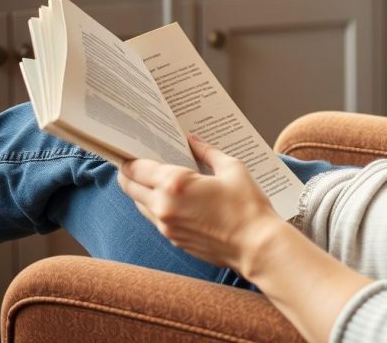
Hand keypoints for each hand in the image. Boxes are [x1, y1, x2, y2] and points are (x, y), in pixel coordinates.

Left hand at [117, 135, 281, 274]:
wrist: (257, 246)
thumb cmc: (248, 206)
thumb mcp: (232, 169)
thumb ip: (208, 152)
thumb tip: (193, 140)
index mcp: (175, 184)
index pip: (135, 168)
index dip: (130, 157)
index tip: (134, 149)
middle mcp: (163, 206)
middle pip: (129, 186)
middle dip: (129, 173)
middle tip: (139, 162)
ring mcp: (166, 227)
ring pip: (140, 204)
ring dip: (143, 191)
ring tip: (159, 180)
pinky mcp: (174, 240)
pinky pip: (156, 219)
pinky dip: (158, 207)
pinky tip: (175, 200)